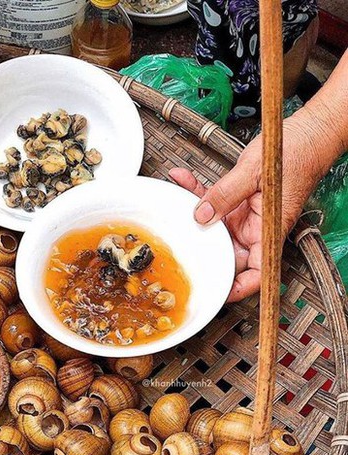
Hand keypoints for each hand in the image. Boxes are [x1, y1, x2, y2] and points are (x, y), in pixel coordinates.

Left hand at [169, 118, 329, 301]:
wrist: (309, 131)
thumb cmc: (297, 151)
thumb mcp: (254, 171)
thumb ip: (225, 194)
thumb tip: (200, 216)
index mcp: (269, 230)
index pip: (257, 273)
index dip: (237, 288)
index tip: (216, 293)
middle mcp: (256, 228)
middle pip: (226, 254)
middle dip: (200, 249)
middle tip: (177, 245)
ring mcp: (244, 217)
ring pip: (212, 228)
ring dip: (192, 215)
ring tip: (175, 201)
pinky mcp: (236, 203)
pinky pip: (212, 204)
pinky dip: (196, 193)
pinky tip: (182, 179)